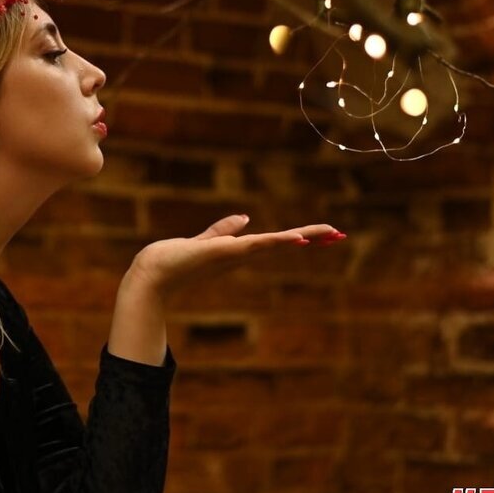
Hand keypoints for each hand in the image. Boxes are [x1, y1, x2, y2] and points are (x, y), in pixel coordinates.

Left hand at [128, 214, 342, 297]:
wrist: (153, 274)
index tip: (325, 235)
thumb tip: (244, 218)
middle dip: (312, 238)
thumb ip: (223, 230)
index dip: (299, 237)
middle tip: (340, 234)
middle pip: (282, 244)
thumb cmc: (174, 260)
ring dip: (302, 237)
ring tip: (329, 234)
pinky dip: (278, 242)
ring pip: (275, 244)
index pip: (275, 242)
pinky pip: (257, 245)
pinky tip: (298, 238)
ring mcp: (235, 255)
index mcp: (239, 251)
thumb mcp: (204, 241)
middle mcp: (241, 255)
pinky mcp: (225, 252)